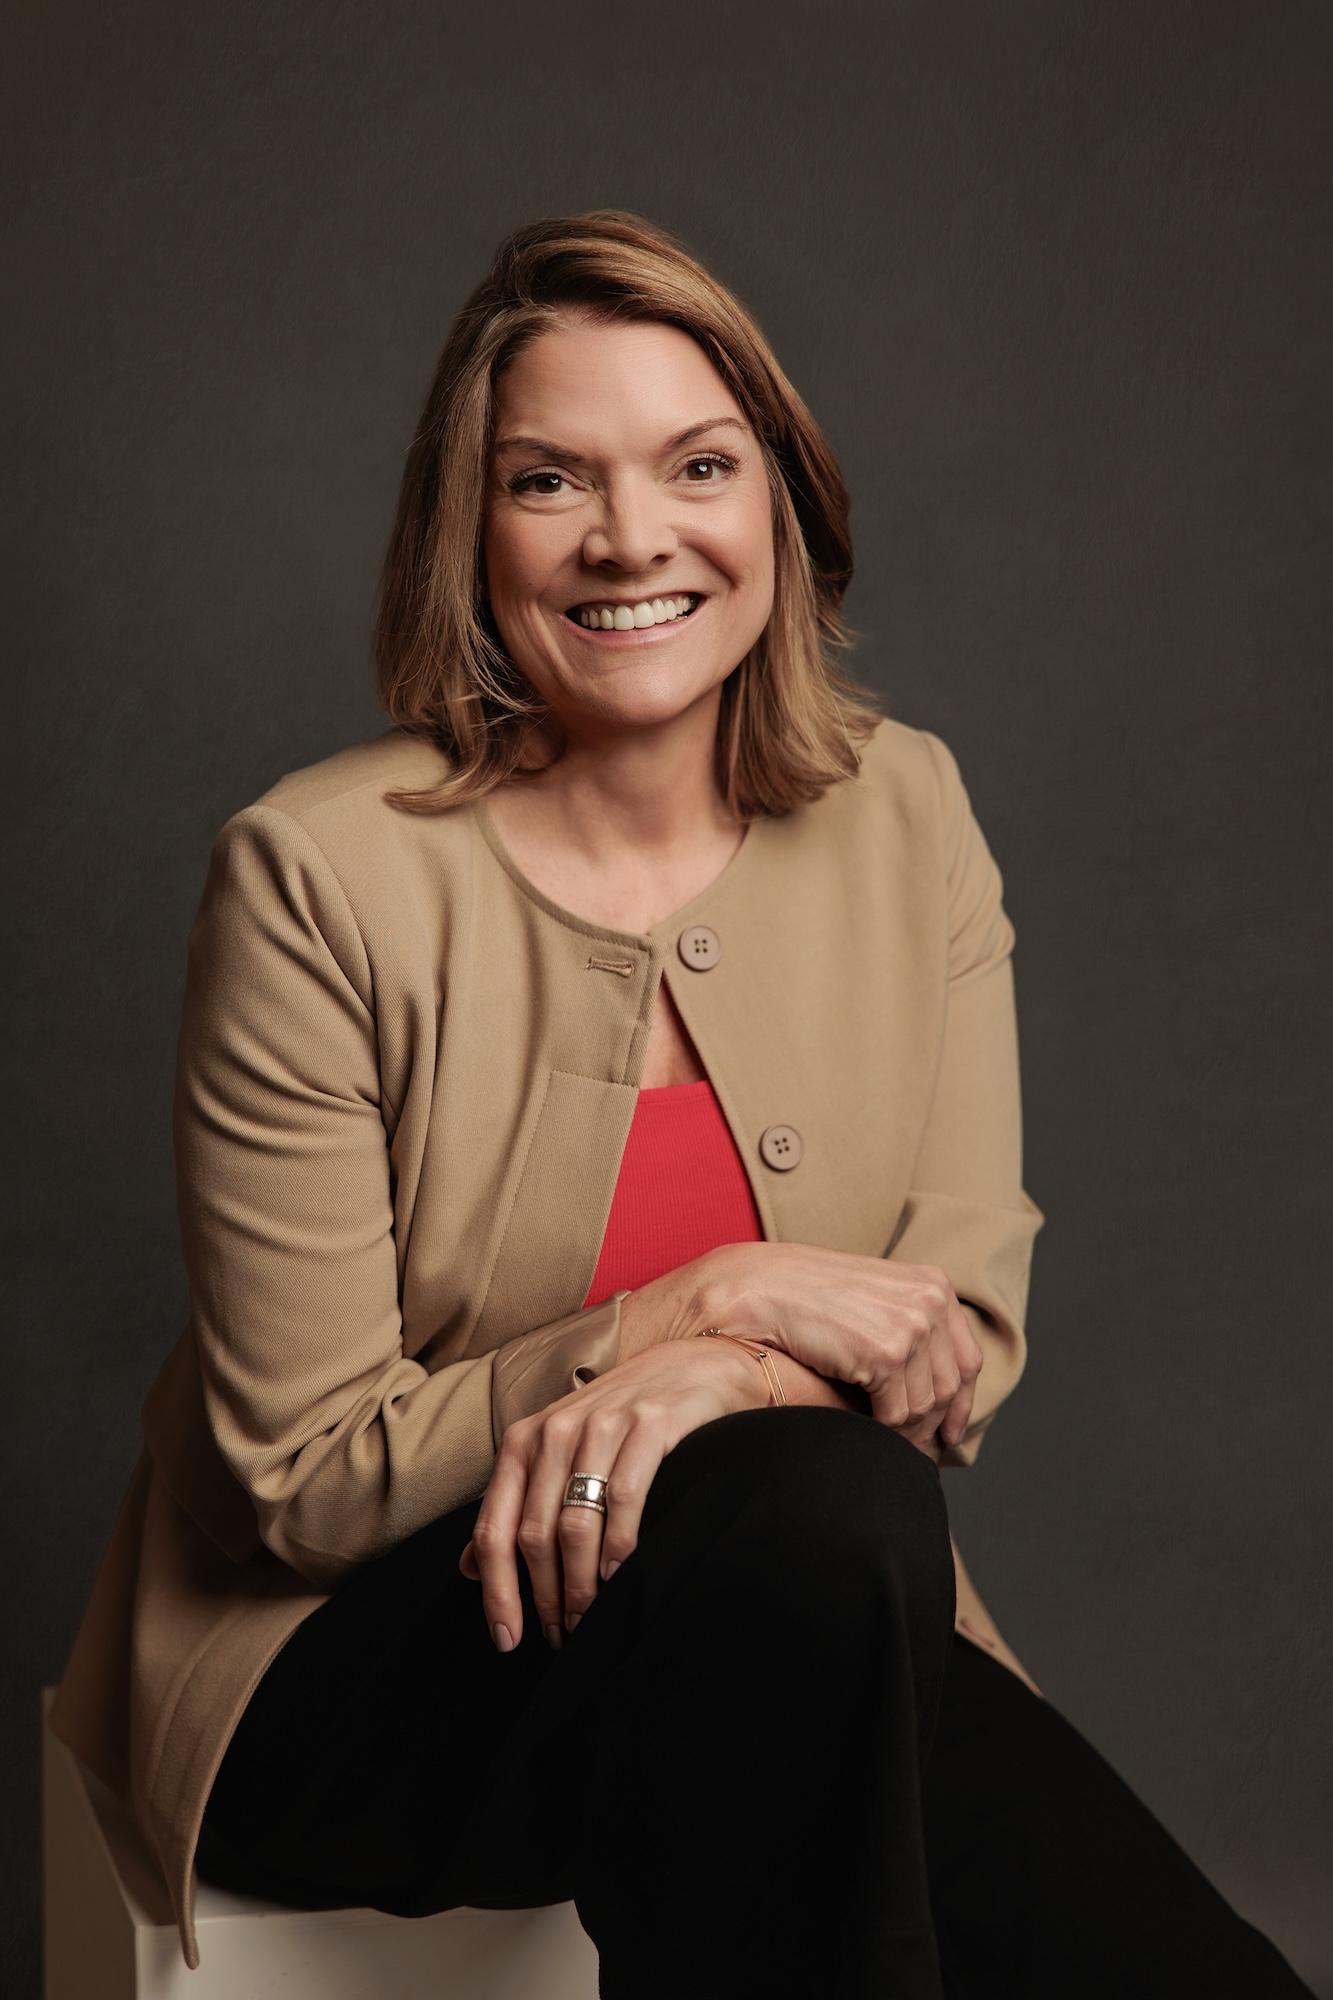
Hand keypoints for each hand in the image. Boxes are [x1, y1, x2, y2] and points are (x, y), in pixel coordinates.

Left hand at [458, 1334, 763, 1651]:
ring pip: (575, 1524)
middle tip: (564, 1635)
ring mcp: (602, 1425)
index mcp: (522, 1442)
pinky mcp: (649, 1424)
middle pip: (534, 1535)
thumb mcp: (559, 1455)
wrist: (693, 1365)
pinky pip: (625, 1498)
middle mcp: (555, 1431)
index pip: (494, 1528)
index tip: (507, 1640)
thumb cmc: (621, 1421)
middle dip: (545, 1598)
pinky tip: (623, 1574)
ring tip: (593, 1617)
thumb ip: (515, 1505)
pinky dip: (621, 1546)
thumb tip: (468, 1568)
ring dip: (582, 1584)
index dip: (497, 1591)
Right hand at [694, 1242, 982, 1451]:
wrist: (761, 1289)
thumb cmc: (807, 1295)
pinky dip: (886, 1431)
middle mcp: (930, 1302)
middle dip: (935, 1423)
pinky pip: (897, 1413)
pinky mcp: (886, 1353)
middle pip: (950, 1385)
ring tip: (891, 1444)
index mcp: (934, 1285)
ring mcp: (911, 1326)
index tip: (952, 1430)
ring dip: (907, 1431)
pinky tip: (871, 1434)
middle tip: (921, 1449)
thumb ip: (906, 1323)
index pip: (967, 1358)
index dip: (962, 1402)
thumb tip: (928, 1377)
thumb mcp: (873, 1297)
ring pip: (924, 1404)